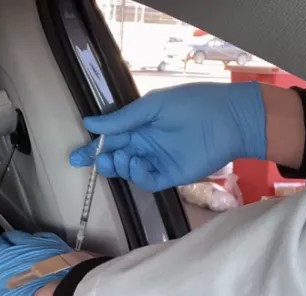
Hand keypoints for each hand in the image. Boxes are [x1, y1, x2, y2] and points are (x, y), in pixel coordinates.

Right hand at [69, 82, 266, 191]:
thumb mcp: (152, 106)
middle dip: (103, 160)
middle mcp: (146, 144)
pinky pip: (147, 180)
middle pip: (116, 157)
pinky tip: (135, 164)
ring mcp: (158, 161)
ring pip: (128, 170)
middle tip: (97, 160)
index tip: (76, 157)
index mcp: (140, 125)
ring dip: (119, 167)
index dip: (93, 148)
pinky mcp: (171, 175)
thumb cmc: (191, 104)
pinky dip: (137, 175)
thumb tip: (90, 122)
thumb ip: (122, 118)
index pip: (111, 138)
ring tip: (119, 158)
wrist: (229, 119)